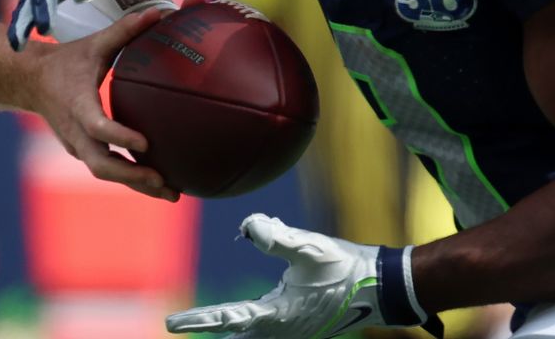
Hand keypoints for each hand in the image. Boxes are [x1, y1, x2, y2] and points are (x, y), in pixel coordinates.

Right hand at [23, 7, 178, 201]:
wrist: (29, 81)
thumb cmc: (66, 61)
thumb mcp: (94, 44)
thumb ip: (125, 30)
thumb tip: (159, 13)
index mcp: (77, 105)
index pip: (98, 127)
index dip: (119, 137)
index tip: (145, 143)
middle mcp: (75, 131)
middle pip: (101, 165)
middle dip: (133, 176)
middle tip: (164, 182)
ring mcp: (77, 145)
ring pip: (105, 173)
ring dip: (136, 184)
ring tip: (171, 192)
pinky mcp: (82, 151)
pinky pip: (106, 169)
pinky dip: (129, 178)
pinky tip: (158, 184)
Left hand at [167, 215, 431, 337]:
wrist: (383, 287)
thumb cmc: (346, 267)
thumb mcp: (310, 248)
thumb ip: (277, 237)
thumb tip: (249, 225)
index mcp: (279, 315)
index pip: (229, 319)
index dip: (199, 321)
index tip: (172, 323)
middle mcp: (282, 329)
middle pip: (236, 332)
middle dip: (210, 327)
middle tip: (179, 325)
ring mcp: (294, 330)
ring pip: (252, 332)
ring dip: (231, 325)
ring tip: (206, 323)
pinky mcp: (304, 324)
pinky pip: (269, 327)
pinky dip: (251, 323)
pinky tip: (247, 317)